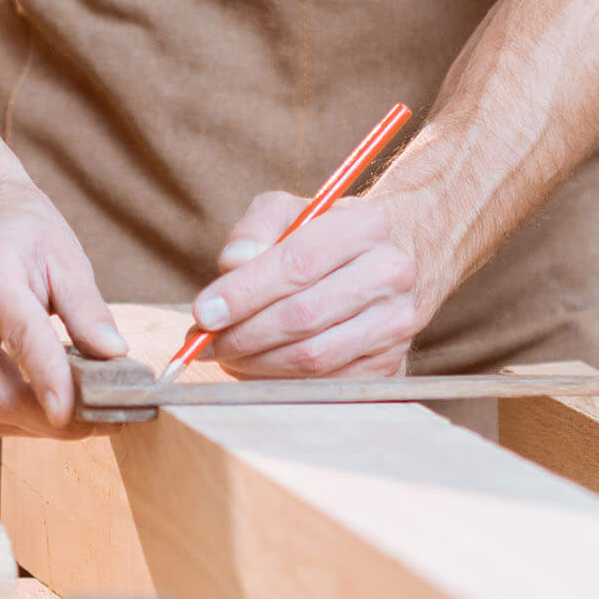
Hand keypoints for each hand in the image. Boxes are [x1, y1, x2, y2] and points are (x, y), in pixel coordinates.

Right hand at [0, 175, 127, 438]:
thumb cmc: (17, 228)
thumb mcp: (63, 254)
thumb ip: (87, 308)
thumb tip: (114, 355)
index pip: (23, 337)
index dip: (52, 383)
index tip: (80, 417)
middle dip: (52, 423)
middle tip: (99, 423)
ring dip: (35, 425)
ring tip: (78, 415)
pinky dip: (11, 413)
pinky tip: (39, 395)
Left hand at [192, 192, 424, 378]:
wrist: (376, 268)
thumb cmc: (318, 239)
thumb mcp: (286, 215)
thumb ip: (255, 229)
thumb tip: (234, 263)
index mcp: (366, 225)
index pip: (297, 264)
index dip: (244, 293)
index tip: (204, 312)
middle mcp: (391, 273)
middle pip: (303, 316)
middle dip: (243, 334)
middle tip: (205, 342)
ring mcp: (395, 322)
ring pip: (312, 356)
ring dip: (256, 363)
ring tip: (225, 354)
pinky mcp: (391, 362)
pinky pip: (324, 383)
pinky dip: (279, 381)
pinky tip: (254, 368)